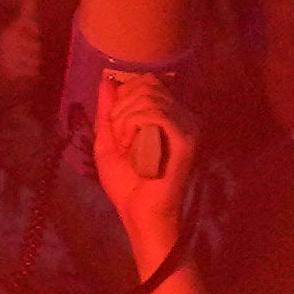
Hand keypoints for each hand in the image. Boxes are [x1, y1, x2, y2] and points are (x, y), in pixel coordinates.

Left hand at [85, 74, 204, 273]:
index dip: (124, 96)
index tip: (116, 125)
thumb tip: (107, 80)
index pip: (147, 81)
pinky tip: (130, 147)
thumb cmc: (127, 183)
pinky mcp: (185, 139)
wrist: (140, 213)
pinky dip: (132, 126)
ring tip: (125, 146)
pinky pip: (154, 114)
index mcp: (169, 115)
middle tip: (119, 138)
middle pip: (147, 85)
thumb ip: (107, 110)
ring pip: (148, 97)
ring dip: (124, 120)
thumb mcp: (108, 140)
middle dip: (121, 108)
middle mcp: (182, 116)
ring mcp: (186, 126)